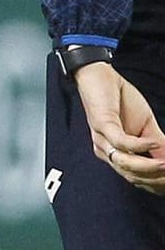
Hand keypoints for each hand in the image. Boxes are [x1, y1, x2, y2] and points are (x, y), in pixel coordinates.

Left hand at [75, 61, 164, 192]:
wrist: (101, 76)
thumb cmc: (123, 102)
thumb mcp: (147, 127)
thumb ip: (159, 146)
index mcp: (117, 155)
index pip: (138, 179)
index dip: (159, 183)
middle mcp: (106, 152)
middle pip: (133, 176)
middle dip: (157, 178)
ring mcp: (102, 139)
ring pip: (126, 164)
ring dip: (150, 167)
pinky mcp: (102, 125)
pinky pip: (121, 142)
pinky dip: (140, 146)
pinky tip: (154, 143)